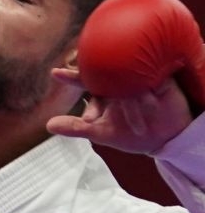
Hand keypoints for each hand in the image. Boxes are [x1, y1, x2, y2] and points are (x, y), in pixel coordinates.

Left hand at [47, 66, 193, 153]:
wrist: (164, 139)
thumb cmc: (131, 134)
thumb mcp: (102, 133)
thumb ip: (76, 128)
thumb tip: (48, 125)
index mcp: (103, 91)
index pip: (84, 81)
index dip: (71, 77)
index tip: (55, 73)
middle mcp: (120, 82)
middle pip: (105, 75)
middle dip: (100, 83)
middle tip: (98, 104)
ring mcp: (139, 80)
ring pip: (128, 80)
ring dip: (129, 99)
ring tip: (137, 117)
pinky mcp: (161, 80)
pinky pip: (153, 78)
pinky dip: (149, 88)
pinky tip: (149, 98)